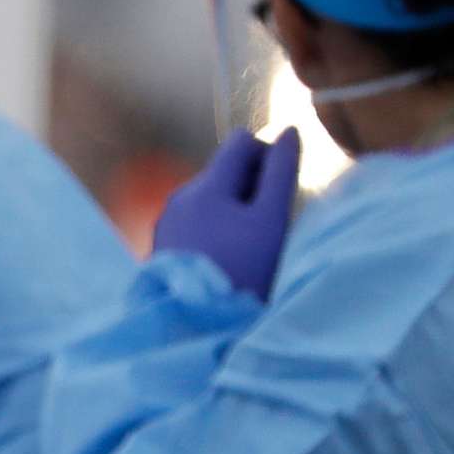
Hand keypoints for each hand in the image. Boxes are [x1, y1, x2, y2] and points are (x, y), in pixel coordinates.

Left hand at [151, 128, 302, 300]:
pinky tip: (229, 255)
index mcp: (205, 186)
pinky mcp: (164, 244)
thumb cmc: (244, 270)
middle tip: (270, 221)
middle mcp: (179, 197)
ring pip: (211, 196)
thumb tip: (289, 131)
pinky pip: (196, 220)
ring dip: (235, 207)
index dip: (268, 154)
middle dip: (252, 184)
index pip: (240, 142)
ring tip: (251, 243)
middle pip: (224, 169)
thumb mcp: (271, 219)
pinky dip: (217, 226)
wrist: (198, 323)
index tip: (281, 189)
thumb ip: (280, 172)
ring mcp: (167, 222)